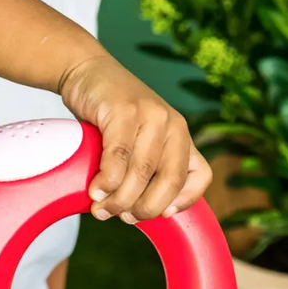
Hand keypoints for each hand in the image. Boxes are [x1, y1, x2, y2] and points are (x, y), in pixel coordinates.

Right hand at [59, 53, 211, 223]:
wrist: (87, 71)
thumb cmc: (112, 117)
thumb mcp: (140, 142)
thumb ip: (147, 170)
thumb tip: (135, 214)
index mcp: (182, 137)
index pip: (199, 176)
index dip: (185, 201)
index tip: (163, 216)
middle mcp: (173, 125)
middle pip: (168, 182)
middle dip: (145, 209)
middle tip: (124, 217)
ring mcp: (151, 115)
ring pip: (141, 174)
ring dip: (120, 200)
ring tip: (101, 209)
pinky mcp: (124, 110)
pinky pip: (118, 158)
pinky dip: (107, 182)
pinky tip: (96, 191)